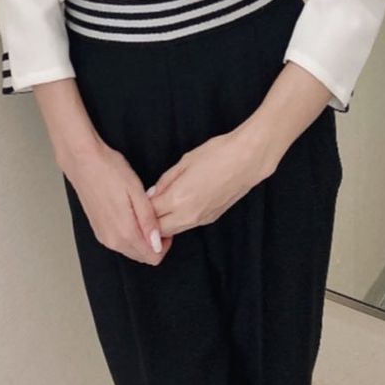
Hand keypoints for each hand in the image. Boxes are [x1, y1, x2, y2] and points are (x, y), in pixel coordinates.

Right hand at [65, 139, 171, 265]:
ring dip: (141, 238)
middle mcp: (112, 240)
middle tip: (155, 216)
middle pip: (142, 256)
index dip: (164, 243)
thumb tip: (157, 243)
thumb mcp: (136, 191)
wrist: (83, 161)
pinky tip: (130, 212)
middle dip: (154, 242)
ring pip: (131, 249)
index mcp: (124, 232)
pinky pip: (120, 241)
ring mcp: (103, 236)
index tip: (165, 224)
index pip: (152, 256)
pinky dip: (130, 233)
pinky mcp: (98, 229)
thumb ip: (148, 220)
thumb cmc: (109, 171)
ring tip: (143, 211)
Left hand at [148, 131, 267, 237]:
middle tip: (145, 208)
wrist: (248, 160)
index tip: (136, 201)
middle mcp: (188, 214)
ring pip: (173, 231)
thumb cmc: (217, 154)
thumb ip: (165, 180)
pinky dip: (177, 221)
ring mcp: (201, 219)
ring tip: (159, 207)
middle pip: (159, 229)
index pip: (149, 214)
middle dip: (149, 222)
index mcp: (178, 198)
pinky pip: (187, 226)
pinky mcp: (210, 219)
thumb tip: (152, 194)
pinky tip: (177, 207)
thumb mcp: (185, 161)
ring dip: (163, 224)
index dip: (140, 208)